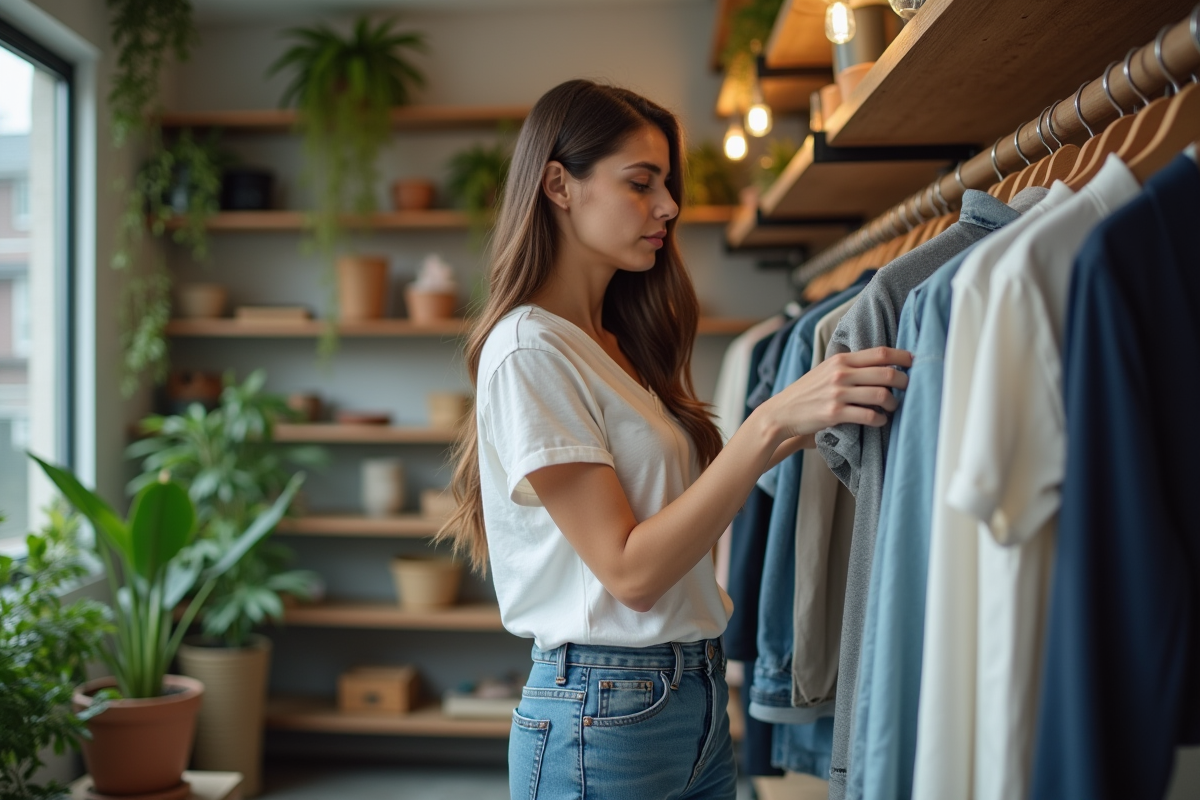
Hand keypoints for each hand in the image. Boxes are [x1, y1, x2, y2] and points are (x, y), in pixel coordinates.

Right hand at [765, 347, 911, 438]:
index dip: (903, 356)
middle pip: (886, 373)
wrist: (781, 413)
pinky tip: (880, 420)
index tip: (914, 362)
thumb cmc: (807, 392)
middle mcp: (840, 373)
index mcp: (840, 359)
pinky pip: (868, 416)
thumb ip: (848, 365)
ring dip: (893, 403)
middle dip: (904, 382)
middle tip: (908, 388)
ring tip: (892, 407)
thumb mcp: (826, 370)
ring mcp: (837, 394)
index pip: (880, 353)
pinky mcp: (834, 413)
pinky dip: (880, 419)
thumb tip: (880, 364)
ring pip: (881, 395)